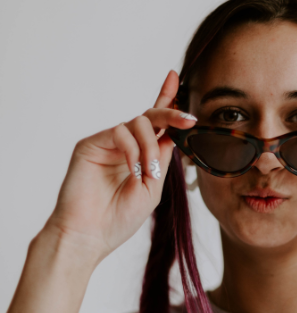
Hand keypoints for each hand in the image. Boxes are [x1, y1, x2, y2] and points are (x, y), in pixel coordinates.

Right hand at [41, 69, 196, 264]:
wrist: (91, 235)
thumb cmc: (119, 218)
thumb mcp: (152, 189)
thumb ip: (160, 160)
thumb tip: (170, 134)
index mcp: (142, 157)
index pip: (157, 126)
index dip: (166, 101)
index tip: (176, 78)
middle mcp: (126, 147)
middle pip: (151, 117)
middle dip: (171, 114)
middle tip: (189, 119)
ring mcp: (108, 144)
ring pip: (138, 123)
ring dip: (150, 147)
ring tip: (148, 172)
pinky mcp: (91, 144)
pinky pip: (120, 133)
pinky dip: (133, 151)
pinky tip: (133, 171)